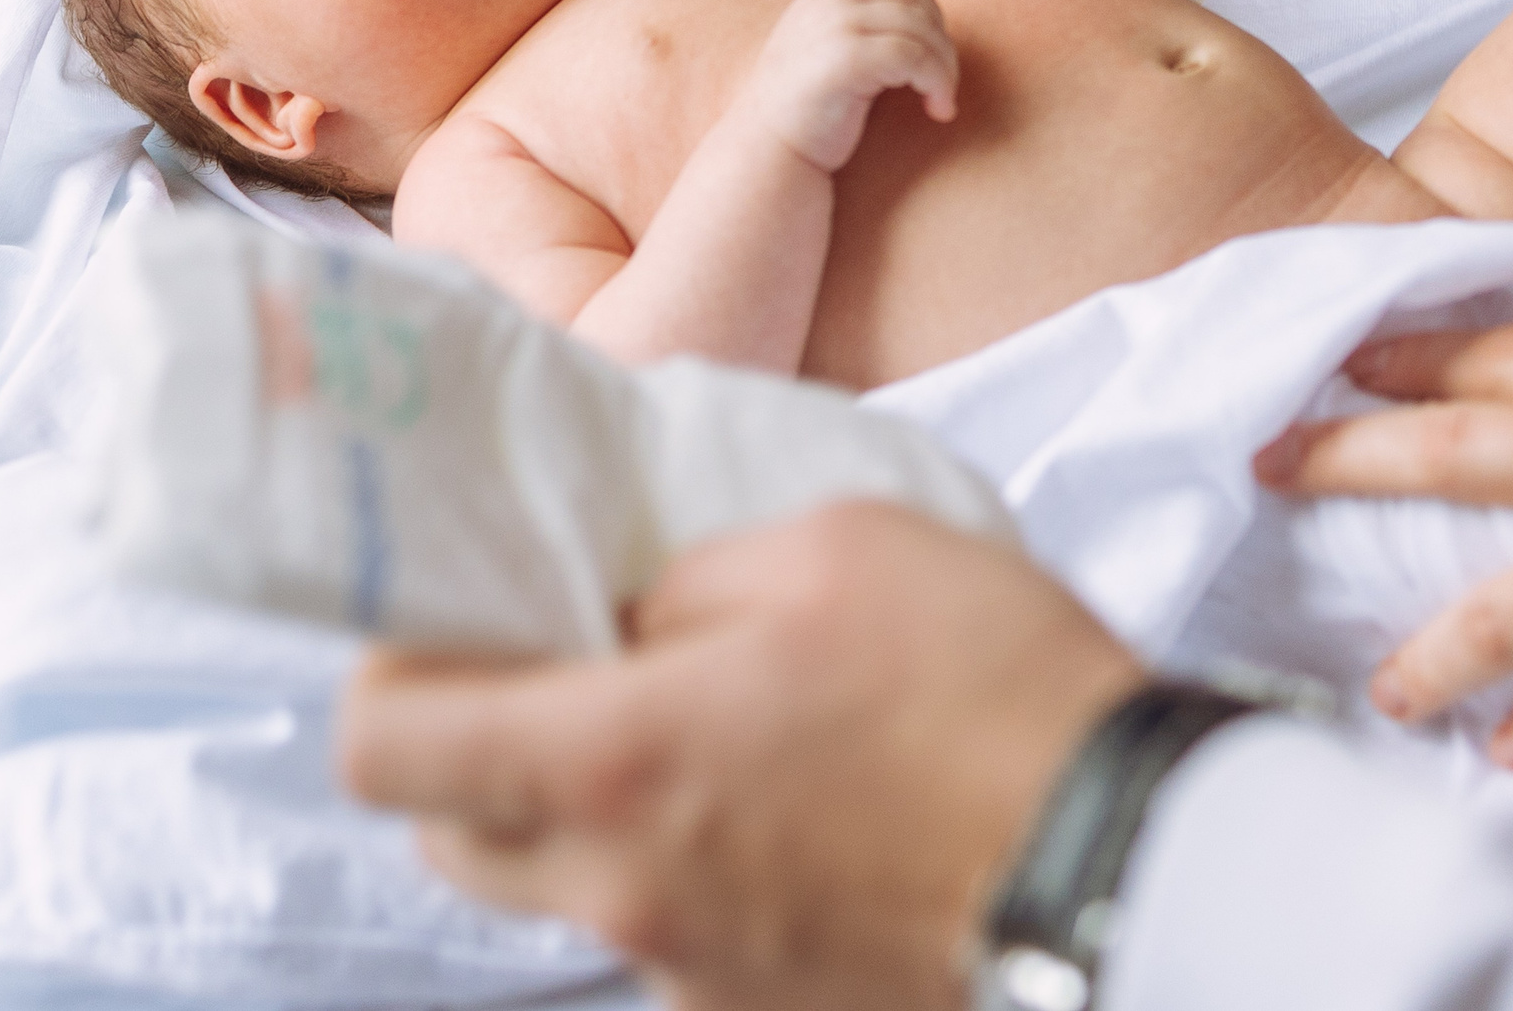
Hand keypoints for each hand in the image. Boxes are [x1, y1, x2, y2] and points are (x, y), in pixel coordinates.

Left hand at [338, 503, 1146, 1010]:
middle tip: (575, 671)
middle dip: (480, 750)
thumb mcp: (836, 546)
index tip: (457, 626)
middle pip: (455, 836)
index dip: (393, 677)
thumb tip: (632, 609)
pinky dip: (692, 876)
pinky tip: (794, 820)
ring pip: (564, 893)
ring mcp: (691, 976)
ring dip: (590, 817)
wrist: (1126, 857)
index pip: (385, 749)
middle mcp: (624, 891)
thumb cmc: (990, 686)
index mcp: (617, 760)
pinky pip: (670, 942)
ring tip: (710, 743)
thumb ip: (690, 571)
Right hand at [746, 0, 958, 171]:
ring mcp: (833, 26)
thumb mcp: (831, 52)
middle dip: (940, 37)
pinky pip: (913, 56)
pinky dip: (937, 82)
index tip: (927, 49)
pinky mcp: (845, 58)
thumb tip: (931, 22)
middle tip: (941, 80)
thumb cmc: (809, 114)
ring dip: (944, 66)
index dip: (924, 5)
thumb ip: (864, 27)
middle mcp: (826, 0)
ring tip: (940, 100)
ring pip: (920, 27)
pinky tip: (937, 110)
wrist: (767, 154)